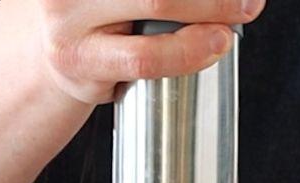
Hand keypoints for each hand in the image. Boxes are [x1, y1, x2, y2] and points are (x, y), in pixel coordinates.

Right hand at [34, 0, 262, 104]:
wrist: (51, 54)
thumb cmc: (100, 12)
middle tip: (248, 1)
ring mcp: (68, 14)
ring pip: (157, 3)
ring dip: (209, 14)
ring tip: (233, 22)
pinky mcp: (78, 59)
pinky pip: (145, 58)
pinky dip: (188, 52)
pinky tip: (211, 47)